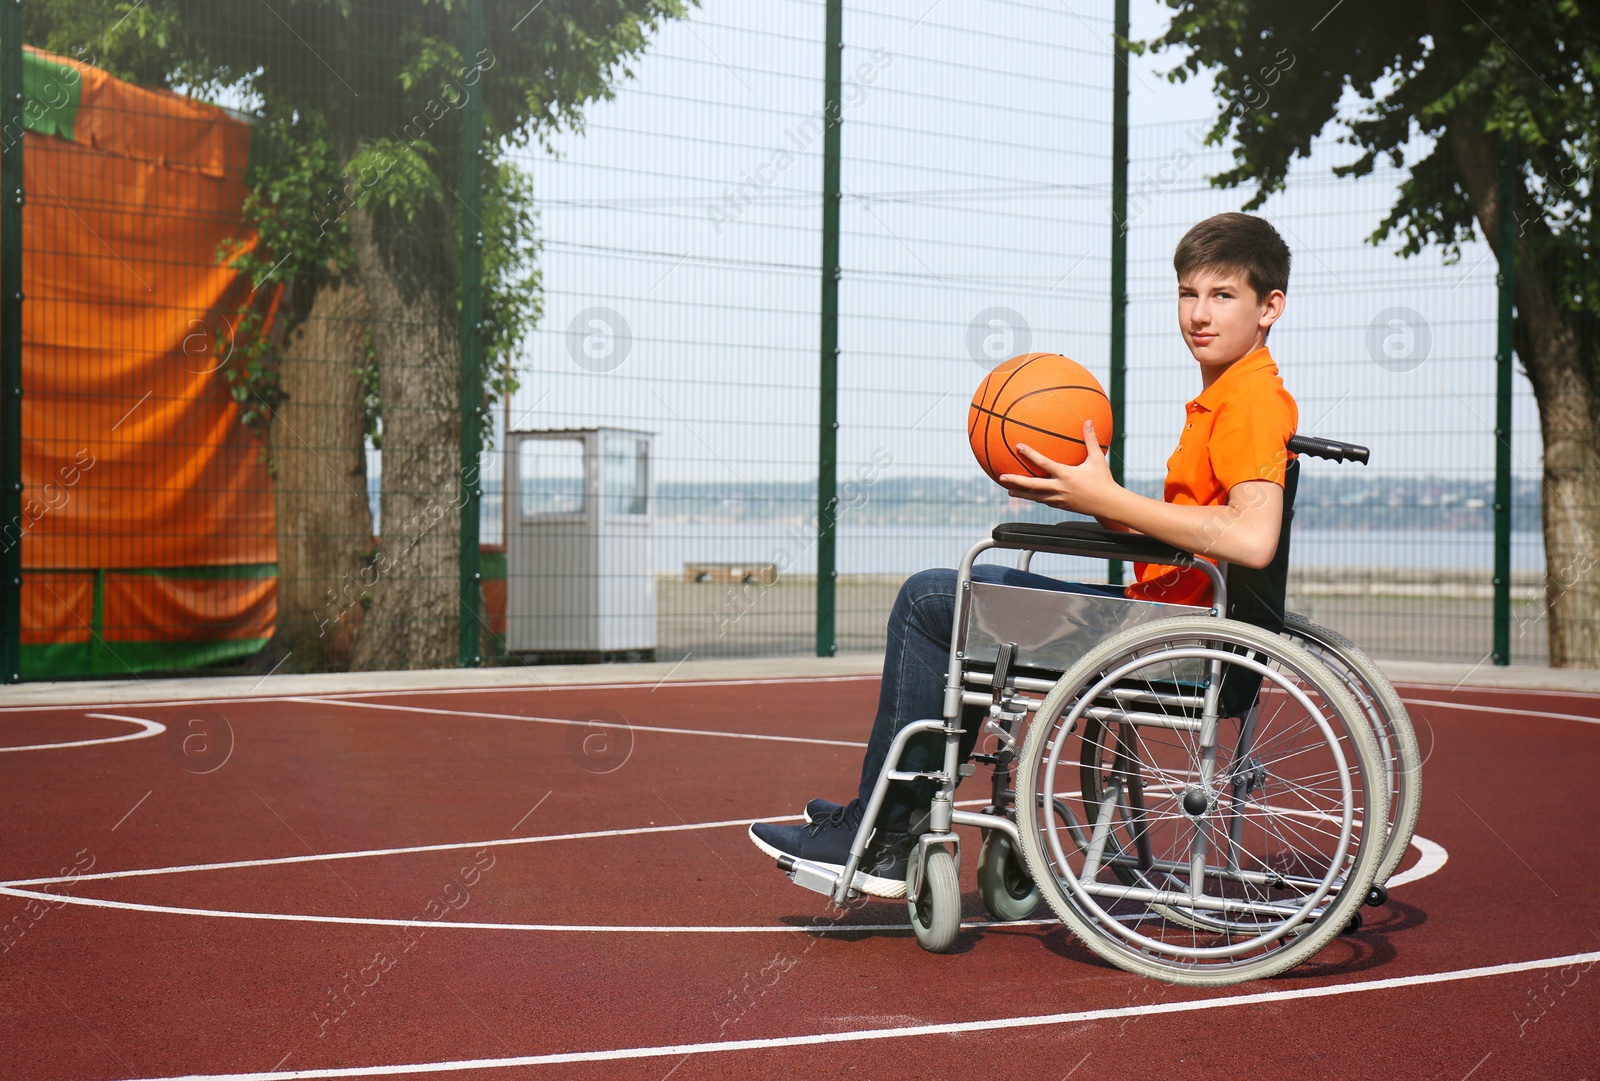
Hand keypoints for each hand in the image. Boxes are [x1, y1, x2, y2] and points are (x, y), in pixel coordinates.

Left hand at [998, 420, 1118, 515]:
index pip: (1044, 463)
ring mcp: (1059, 499)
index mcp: (1066, 475)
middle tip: (1001, 477)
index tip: (1018, 446)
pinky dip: (1034, 498)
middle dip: (1016, 481)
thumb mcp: (1098, 459)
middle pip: (1032, 485)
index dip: (1030, 454)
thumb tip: (1089, 421)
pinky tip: (1028, 495)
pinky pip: (1044, 501)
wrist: (1108, 504)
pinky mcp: (1061, 506)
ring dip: (1021, 493)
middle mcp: (1059, 488)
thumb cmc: (1104, 480)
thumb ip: (1090, 440)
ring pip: (1035, 497)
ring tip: (1009, 491)